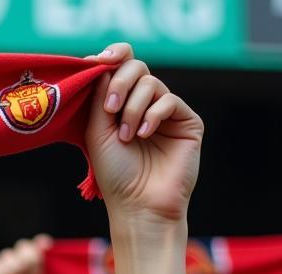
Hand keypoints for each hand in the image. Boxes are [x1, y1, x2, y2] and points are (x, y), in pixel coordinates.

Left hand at [85, 43, 202, 228]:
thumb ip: (99, 100)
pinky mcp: (187, 122)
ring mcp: (167, 114)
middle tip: (110, 109)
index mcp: (121, 109)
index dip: (111, 60)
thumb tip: (104, 66)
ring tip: (127, 137)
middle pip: (137, 68)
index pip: (120, 70)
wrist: (139, 205)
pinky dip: (153, 114)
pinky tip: (144, 134)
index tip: (96, 63)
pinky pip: (170, 100)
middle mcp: (144, 107)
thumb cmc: (115, 176)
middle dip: (120, 83)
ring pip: (151, 84)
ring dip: (133, 108)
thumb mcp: (98, 135)